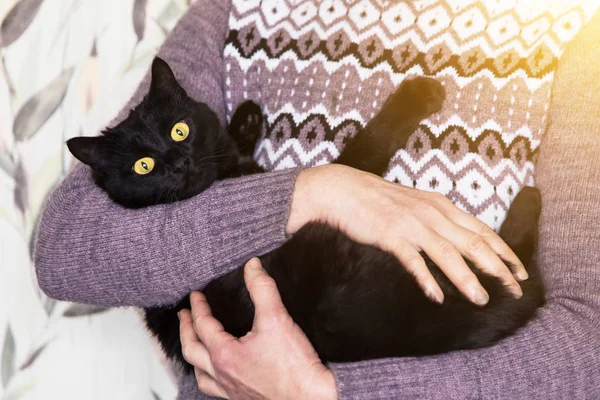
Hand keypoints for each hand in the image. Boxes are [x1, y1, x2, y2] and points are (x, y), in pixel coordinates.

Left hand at [179, 258, 336, 399]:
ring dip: (194, 357)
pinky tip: (220, 374)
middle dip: (185, 330)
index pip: (203, 326)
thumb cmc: (295, 369)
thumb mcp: (277, 320)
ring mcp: (231, 391)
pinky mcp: (243, 399)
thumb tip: (252, 267)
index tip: (196, 296)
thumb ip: (262, 289)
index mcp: (225, 355)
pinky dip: (210, 378)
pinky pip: (216, 390)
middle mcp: (223, 375)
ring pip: (201, 375)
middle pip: (192, 351)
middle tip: (183, 317)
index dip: (198, 307)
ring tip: (195, 346)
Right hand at [287, 164, 526, 305]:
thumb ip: (437, 219)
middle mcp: (432, 214)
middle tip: (514, 291)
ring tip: (481, 299)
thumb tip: (457, 240)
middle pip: (473, 243)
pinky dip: (426, 278)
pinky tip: (436, 296)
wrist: (342, 189)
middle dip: (497, 268)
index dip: (504, 252)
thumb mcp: (415, 203)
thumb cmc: (377, 199)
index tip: (520, 272)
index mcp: (441, 206)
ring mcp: (411, 224)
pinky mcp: (390, 235)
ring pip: (448, 253)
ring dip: (467, 278)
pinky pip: (413, 260)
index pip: (482, 230)